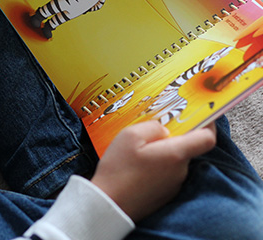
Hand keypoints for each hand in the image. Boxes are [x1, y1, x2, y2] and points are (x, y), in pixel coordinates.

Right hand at [91, 121, 215, 221]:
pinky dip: (157, 164)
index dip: (207, 123)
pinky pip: (167, 171)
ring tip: (139, 148)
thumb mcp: (130, 136)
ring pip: (175, 159)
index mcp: (175, 154)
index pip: (207, 138)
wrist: (109, 204)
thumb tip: (164, 127)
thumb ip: (152, 126)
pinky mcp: (165, 193)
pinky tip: (138, 164)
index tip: (199, 113)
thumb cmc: (119, 169)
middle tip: (154, 128)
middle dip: (174, 135)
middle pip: (188, 146)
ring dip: (163, 150)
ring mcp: (173, 184)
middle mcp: (180, 171)